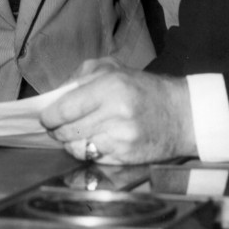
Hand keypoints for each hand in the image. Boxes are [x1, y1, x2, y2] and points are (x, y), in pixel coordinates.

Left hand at [39, 63, 196, 164]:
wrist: (182, 114)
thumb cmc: (145, 89)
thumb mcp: (114, 69)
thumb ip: (81, 76)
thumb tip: (55, 95)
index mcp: (111, 87)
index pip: (66, 108)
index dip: (49, 116)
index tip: (46, 116)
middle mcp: (115, 113)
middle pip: (68, 131)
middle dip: (56, 130)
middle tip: (56, 126)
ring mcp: (121, 138)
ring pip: (77, 148)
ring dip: (70, 143)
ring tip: (75, 134)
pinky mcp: (125, 157)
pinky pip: (92, 158)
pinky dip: (87, 152)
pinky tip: (94, 142)